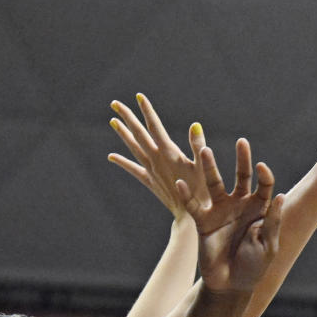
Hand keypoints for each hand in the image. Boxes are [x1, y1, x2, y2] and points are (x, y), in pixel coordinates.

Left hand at [109, 93, 209, 217]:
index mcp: (169, 153)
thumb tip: (195, 125)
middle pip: (139, 135)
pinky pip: (133, 170)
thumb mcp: (204, 168)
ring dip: (123, 134)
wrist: (190, 219)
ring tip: (112, 121)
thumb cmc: (203, 193)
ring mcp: (151, 172)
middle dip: (127, 118)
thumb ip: (198, 146)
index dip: (147, 111)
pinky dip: (122, 162)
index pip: (155, 127)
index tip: (138, 96)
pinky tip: (112, 156)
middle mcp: (156, 161)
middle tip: (115, 103)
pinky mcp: (151, 182)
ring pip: (134, 149)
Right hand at [178, 139, 283, 292]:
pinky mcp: (203, 221)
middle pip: (242, 176)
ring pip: (215, 183)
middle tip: (242, 142)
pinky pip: (193, 205)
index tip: (261, 168)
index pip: (264, 185)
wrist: (231, 286)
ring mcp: (220, 211)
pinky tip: (181, 184)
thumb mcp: (268, 246)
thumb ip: (272, 222)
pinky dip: (186, 195)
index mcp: (259, 209)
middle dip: (242, 159)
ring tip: (205, 150)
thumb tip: (280, 195)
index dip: (264, 175)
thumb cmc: (254, 267)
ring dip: (210, 167)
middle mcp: (240, 205)